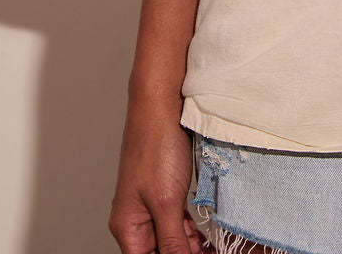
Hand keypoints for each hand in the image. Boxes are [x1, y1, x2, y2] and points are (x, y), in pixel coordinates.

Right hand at [109, 92, 211, 253]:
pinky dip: (192, 228)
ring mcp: (151, 203)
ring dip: (191, 244)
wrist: (162, 103)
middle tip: (212, 252)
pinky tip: (208, 233)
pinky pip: (178, 219)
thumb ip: (172, 240)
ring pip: (172, 237)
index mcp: (128, 226)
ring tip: (213, 247)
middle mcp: (136, 218)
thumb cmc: (156, 145)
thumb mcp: (167, 202)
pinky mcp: (166, 189)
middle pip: (160, 251)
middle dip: (185, 253)